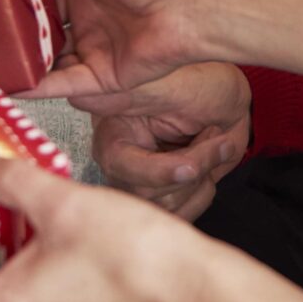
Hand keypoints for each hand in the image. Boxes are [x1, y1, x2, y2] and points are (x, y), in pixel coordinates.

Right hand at [19, 0, 217, 103]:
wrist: (189, 8)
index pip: (46, 4)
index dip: (23, 9)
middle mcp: (90, 25)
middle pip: (46, 38)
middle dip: (19, 43)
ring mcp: (96, 53)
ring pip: (52, 64)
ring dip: (26, 67)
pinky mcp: (104, 78)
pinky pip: (66, 84)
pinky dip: (41, 87)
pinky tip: (15, 85)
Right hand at [80, 61, 251, 219]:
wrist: (224, 100)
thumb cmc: (195, 84)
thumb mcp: (164, 87)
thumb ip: (125, 95)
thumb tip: (78, 95)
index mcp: (111, 139)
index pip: (124, 166)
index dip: (161, 172)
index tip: (191, 167)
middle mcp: (122, 169)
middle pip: (150, 195)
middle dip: (193, 167)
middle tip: (214, 134)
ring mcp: (141, 190)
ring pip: (170, 208)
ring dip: (203, 178)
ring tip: (210, 143)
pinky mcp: (163, 204)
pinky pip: (183, 216)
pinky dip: (204, 192)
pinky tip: (207, 167)